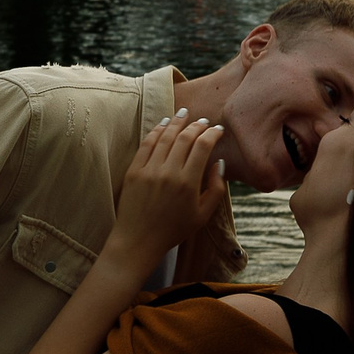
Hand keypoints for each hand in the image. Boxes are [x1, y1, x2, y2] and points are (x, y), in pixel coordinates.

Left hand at [110, 113, 227, 266]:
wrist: (138, 240)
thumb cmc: (173, 230)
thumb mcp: (203, 215)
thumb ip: (216, 188)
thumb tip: (219, 163)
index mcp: (188, 183)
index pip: (203, 147)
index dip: (212, 134)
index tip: (218, 130)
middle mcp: (168, 173)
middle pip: (185, 138)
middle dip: (197, 125)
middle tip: (204, 121)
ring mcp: (149, 170)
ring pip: (165, 136)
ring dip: (177, 122)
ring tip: (185, 114)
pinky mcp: (134, 171)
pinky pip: (147, 144)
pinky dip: (157, 130)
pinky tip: (164, 123)